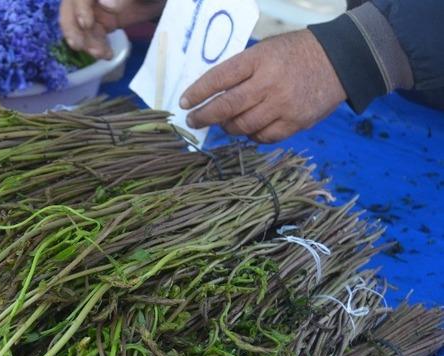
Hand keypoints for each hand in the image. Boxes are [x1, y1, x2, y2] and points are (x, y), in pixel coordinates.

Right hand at [60, 0, 164, 58]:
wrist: (154, 2)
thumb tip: (108, 5)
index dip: (80, 8)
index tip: (87, 25)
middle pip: (70, 8)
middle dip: (72, 28)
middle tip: (78, 46)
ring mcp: (93, 9)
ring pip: (79, 25)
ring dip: (86, 41)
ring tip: (101, 54)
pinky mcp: (99, 23)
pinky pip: (91, 35)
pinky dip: (96, 46)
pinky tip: (106, 54)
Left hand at [181, 30, 345, 143]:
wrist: (339, 60)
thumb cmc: (294, 54)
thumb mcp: (264, 50)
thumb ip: (240, 71)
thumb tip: (209, 95)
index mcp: (257, 60)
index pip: (218, 79)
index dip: (197, 93)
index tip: (184, 103)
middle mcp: (269, 83)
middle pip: (226, 107)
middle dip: (204, 116)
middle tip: (193, 120)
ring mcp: (283, 105)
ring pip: (242, 126)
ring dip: (228, 127)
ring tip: (225, 122)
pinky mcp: (296, 123)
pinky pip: (263, 137)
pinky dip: (251, 135)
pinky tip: (249, 128)